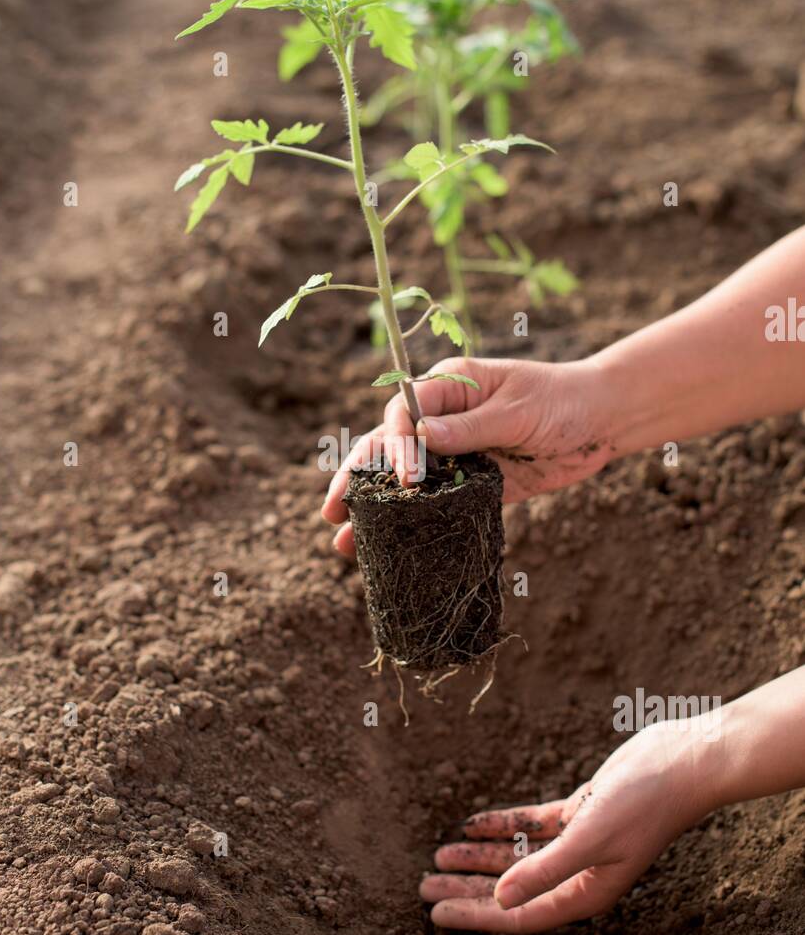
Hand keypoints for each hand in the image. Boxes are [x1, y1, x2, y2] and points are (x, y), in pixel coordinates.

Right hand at [322, 354, 613, 555]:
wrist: (602, 420)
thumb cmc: (563, 400)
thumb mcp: (520, 410)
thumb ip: (472, 427)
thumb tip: (422, 437)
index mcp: (450, 388)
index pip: (403, 414)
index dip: (395, 446)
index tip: (404, 479)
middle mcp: (444, 419)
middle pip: (387, 447)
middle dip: (357, 478)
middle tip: (332, 511)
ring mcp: (456, 453)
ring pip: (403, 481)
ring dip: (374, 508)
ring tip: (343, 541)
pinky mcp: (474, 484)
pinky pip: (434, 504)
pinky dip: (410, 523)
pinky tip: (388, 547)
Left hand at [420, 721, 715, 933]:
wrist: (684, 762)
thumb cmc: (645, 804)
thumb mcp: (589, 838)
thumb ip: (544, 870)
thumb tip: (499, 901)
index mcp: (585, 892)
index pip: (519, 914)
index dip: (475, 915)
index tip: (435, 913)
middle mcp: (579, 875)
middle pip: (511, 889)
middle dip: (467, 888)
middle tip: (423, 887)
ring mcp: (578, 843)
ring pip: (516, 857)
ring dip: (478, 856)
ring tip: (438, 854)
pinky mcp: (579, 814)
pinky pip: (530, 825)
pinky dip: (502, 825)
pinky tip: (471, 823)